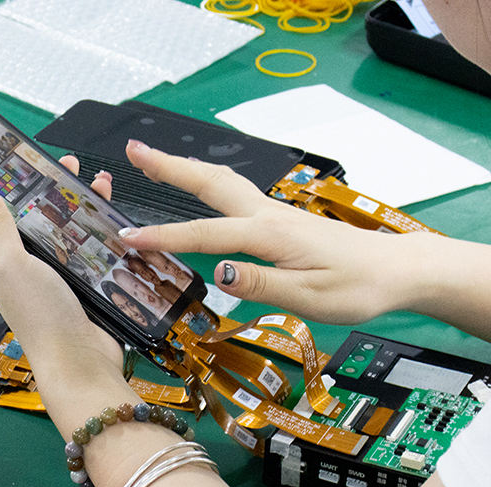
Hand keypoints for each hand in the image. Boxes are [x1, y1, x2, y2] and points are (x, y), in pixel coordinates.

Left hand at [0, 158, 124, 390]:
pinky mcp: (89, 288)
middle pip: (42, 220)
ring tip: (99, 184)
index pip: (3, 217)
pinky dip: (104, 234)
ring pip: (72, 234)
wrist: (82, 362)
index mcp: (5, 261)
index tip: (23, 160)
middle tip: (68, 165)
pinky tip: (115, 220)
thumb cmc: (42, 316)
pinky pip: (95, 254)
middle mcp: (32, 269)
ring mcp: (62, 279)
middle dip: (54, 191)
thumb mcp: (11, 263)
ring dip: (84, 208)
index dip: (11, 187)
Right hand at [120, 140, 443, 324]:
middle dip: (170, 166)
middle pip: (211, 183)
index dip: (164, 237)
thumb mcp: (309, 296)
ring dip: (186, 169)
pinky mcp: (281, 221)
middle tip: (134, 151)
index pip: (206, 235)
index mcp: (271, 235)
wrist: (396, 270)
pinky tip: (201, 190)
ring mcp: (275, 214)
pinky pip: (235, 196)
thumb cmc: (358, 286)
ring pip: (222, 184)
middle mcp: (269, 216)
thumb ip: (261, 282)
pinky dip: (207, 185)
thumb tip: (218, 272)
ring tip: (154, 161)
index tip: (129, 238)